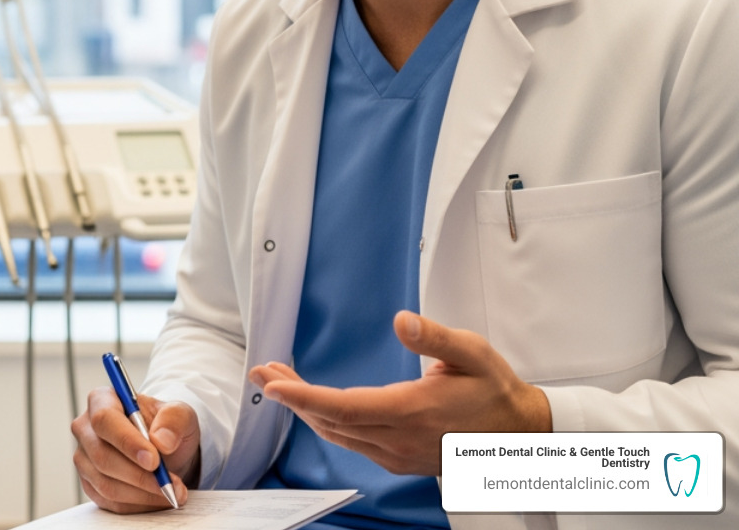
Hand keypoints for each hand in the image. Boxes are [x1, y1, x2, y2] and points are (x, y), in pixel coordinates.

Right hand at [71, 387, 197, 512]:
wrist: (164, 448)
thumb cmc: (166, 426)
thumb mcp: (180, 414)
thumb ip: (174, 419)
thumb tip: (162, 441)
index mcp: (102, 400)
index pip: (105, 420)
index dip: (127, 442)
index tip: (153, 460)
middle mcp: (86, 428)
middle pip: (102, 456)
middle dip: (139, 475)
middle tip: (169, 484)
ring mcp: (84, 457)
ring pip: (106, 484)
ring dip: (142, 494)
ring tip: (170, 492)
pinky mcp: (90, 483)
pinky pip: (109, 501)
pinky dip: (137, 504)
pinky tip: (156, 498)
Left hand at [249, 311, 550, 476]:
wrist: (519, 434)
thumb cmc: (494, 390)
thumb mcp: (472, 353)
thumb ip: (435, 338)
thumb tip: (403, 321)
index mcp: (411, 411)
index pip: (343, 407)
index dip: (303, 396)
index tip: (273, 383)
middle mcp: (398, 438)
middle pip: (330, 420)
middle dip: (289, 395)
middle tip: (260, 371)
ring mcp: (396, 453)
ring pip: (336, 433)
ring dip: (303, 407)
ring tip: (278, 380)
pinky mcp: (397, 459)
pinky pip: (351, 442)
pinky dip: (325, 421)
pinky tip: (313, 403)